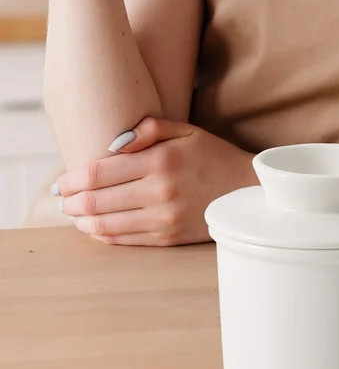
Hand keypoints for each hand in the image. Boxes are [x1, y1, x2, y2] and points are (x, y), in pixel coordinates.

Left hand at [55, 117, 256, 246]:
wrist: (248, 191)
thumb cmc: (214, 157)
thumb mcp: (187, 131)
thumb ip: (149, 129)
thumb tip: (112, 142)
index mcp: (160, 162)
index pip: (99, 173)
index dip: (73, 179)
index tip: (61, 182)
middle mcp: (160, 192)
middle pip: (97, 201)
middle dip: (73, 201)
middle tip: (62, 199)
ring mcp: (164, 219)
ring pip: (107, 224)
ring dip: (83, 221)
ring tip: (75, 214)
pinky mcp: (169, 237)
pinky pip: (127, 240)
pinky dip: (104, 235)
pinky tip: (96, 228)